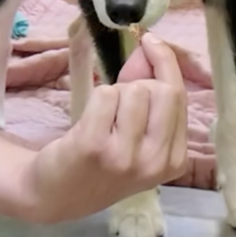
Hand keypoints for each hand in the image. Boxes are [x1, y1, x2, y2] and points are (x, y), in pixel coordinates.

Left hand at [20, 32, 187, 223]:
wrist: (55, 194)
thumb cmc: (103, 159)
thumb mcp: (140, 136)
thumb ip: (153, 92)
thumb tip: (151, 46)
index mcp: (174, 160)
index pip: (180, 96)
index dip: (165, 63)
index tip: (150, 42)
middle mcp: (154, 162)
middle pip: (162, 90)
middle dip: (139, 80)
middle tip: (120, 94)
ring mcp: (125, 157)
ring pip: (134, 91)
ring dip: (115, 92)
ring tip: (104, 117)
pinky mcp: (94, 146)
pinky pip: (106, 95)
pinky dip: (96, 98)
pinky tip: (89, 122)